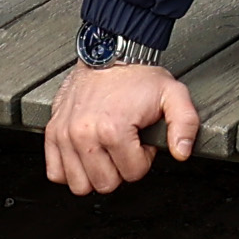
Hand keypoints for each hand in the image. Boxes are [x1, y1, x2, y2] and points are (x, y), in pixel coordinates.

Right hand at [45, 60, 199, 192]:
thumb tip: (181, 152)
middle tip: (125, 145)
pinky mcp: (53, 133)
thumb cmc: (137, 75)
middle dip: (120, 168)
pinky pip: (55, 173)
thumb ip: (185, 124)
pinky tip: (86, 157)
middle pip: (106, 183)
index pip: (133, 173)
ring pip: (80, 185)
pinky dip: (71, 171)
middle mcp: (84, 135)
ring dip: (96, 173)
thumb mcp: (173, 95)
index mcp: (113, 129)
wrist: (109, 52)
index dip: (143, 158)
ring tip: (106, 150)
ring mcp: (65, 135)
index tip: (141, 139)